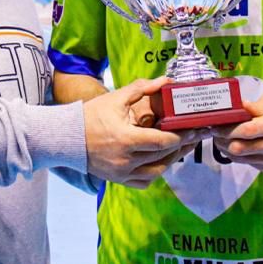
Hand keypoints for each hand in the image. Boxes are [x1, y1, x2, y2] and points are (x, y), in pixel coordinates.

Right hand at [83, 78, 199, 187]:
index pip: (162, 141)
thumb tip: (165, 80)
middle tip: (195, 136)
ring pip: (156, 172)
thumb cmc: (91, 115)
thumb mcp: (116, 98)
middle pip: (163, 157)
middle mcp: (126, 160)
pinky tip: (161, 161)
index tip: (195, 129)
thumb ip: (142, 89)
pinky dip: (155, 173)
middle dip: (182, 146)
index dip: (181, 136)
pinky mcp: (118, 179)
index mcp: (127, 139)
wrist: (67, 137)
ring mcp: (122, 173)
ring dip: (171, 160)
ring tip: (181, 147)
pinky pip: (143, 182)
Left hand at [209, 93, 262, 173]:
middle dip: (222, 141)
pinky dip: (238, 156)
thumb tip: (238, 106)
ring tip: (221, 140)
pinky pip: (249, 164)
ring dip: (227, 149)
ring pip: (241, 159)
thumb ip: (256, 105)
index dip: (227, 130)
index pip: (246, 131)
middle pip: (240, 148)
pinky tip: (236, 146)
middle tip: (215, 133)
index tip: (215, 126)